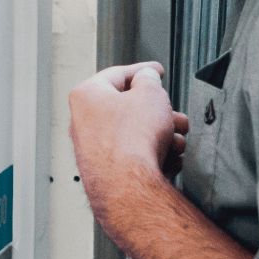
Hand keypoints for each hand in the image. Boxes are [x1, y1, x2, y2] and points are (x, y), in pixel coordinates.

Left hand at [69, 61, 188, 241]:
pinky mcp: (104, 170)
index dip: (142, 71)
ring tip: (175, 141)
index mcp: (87, 96)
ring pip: (135, 133)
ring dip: (161, 135)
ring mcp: (92, 148)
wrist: (130, 186)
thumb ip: (149, 80)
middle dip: (159, 112)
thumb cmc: (132, 140)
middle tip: (174, 117)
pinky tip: (167, 159)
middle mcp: (83, 121)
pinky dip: (152, 155)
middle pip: (129, 108)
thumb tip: (146, 78)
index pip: (118, 74)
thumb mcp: (151, 94)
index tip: (155, 71)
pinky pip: (133, 155)